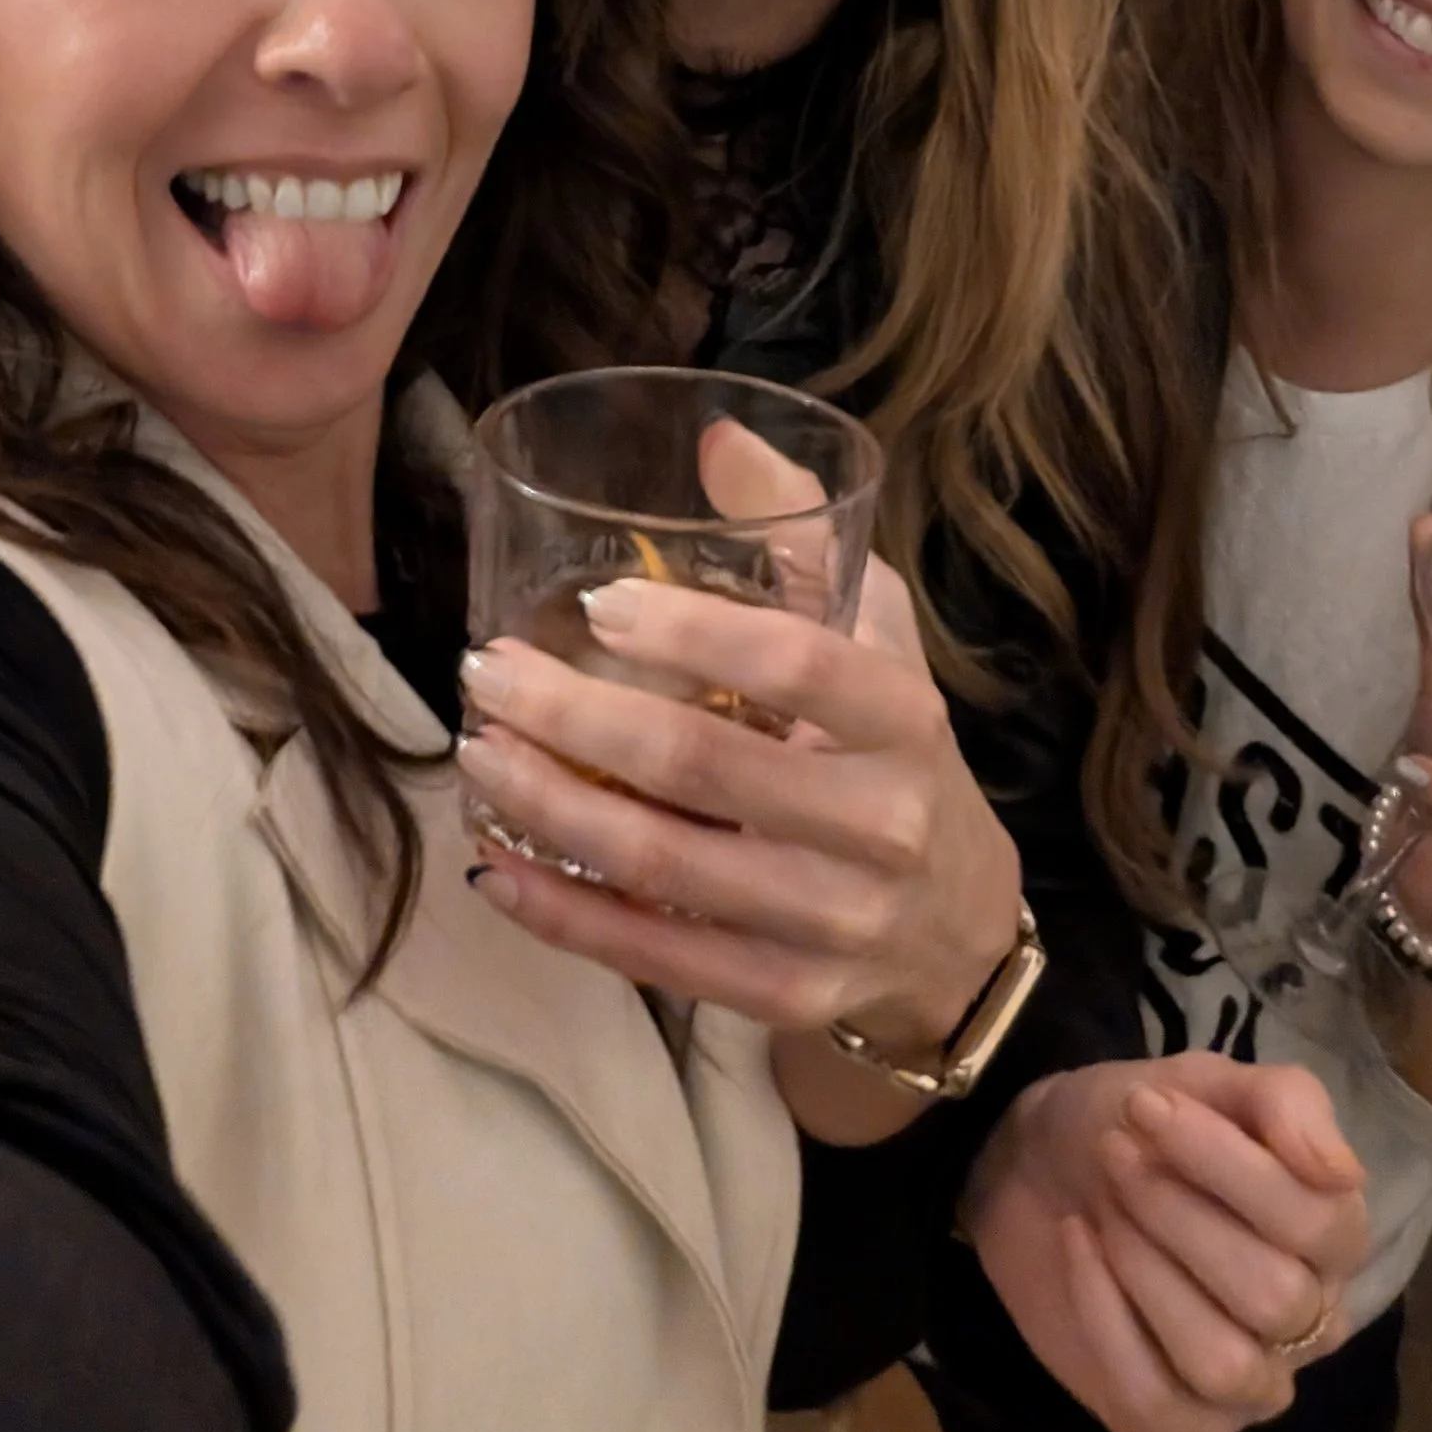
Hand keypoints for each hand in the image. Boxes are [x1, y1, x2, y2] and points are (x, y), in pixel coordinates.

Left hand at [457, 435, 1021, 1049]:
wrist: (955, 928)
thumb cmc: (893, 751)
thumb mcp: (876, 632)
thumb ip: (802, 534)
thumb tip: (719, 437)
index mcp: (906, 720)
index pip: (799, 664)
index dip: (693, 632)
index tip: (599, 604)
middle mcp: (880, 825)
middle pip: (701, 767)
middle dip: (573, 715)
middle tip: (488, 673)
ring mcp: (832, 922)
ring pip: (660, 863)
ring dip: (546, 807)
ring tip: (476, 752)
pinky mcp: (783, 994)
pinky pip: (653, 955)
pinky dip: (561, 912)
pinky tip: (494, 864)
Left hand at [965, 1057, 1368, 1431]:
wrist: (1038, 1164)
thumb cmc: (1142, 1126)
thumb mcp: (1210, 1082)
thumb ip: (1287, 1105)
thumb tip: (1343, 1173)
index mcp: (1332, 1239)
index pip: (1320, 1224)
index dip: (1230, 1164)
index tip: (1146, 1106)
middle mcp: (1307, 1323)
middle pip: (1274, 1297)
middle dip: (1180, 1214)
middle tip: (1115, 1155)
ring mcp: (1245, 1386)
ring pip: (1222, 1362)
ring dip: (1148, 1271)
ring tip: (1105, 1207)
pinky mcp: (1175, 1425)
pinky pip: (1156, 1403)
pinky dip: (1106, 1319)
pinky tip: (1079, 1247)